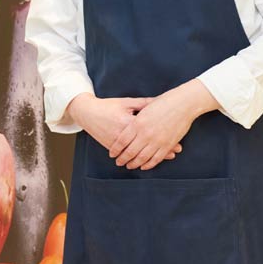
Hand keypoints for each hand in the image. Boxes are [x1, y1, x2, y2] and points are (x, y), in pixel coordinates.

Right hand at [67, 93, 181, 161]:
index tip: (174, 139)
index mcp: (127, 121)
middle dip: (159, 150)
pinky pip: (126, 156)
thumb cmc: (109, 106)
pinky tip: (145, 162)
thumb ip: (143, 103)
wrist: (88, 113)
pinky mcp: (111, 147)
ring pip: (135, 154)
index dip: (162, 135)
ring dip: (150, 157)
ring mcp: (116, 142)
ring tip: (162, 158)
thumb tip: (160, 101)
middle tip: (173, 153)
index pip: (148, 130)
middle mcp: (122, 134)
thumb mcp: (126, 102)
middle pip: (144, 145)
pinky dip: (136, 159)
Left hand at [109, 79, 219, 170]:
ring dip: (134, 163)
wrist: (184, 103)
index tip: (112, 153)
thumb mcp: (145, 106)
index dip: (116, 149)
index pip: (122, 140)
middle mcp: (146, 133)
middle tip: (118, 162)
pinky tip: (143, 166)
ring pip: (142, 158)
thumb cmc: (165, 102)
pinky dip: (148, 164)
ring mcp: (157, 141)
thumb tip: (127, 123)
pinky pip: (155, 159)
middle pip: (130, 151)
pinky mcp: (167, 145)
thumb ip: (135, 115)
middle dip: (122, 159)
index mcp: (138, 123)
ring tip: (129, 166)